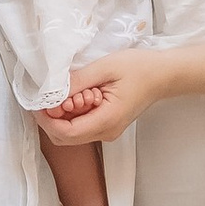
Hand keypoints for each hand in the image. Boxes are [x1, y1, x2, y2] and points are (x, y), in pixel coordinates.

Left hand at [39, 45, 169, 143]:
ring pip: (71, 133)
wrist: (163, 75)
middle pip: (65, 137)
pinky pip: (82, 126)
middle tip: (56, 93)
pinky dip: (74, 113)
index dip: (47, 119)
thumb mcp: (105, 68)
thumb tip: (51, 92)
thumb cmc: (138, 68)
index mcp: (106, 120)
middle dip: (52, 117)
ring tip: (75, 90)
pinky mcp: (107, 126)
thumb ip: (77, 81)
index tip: (41, 100)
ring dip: (64, 114)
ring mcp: (107, 131)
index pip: (66, 133)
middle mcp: (105, 133)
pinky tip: (82, 94)